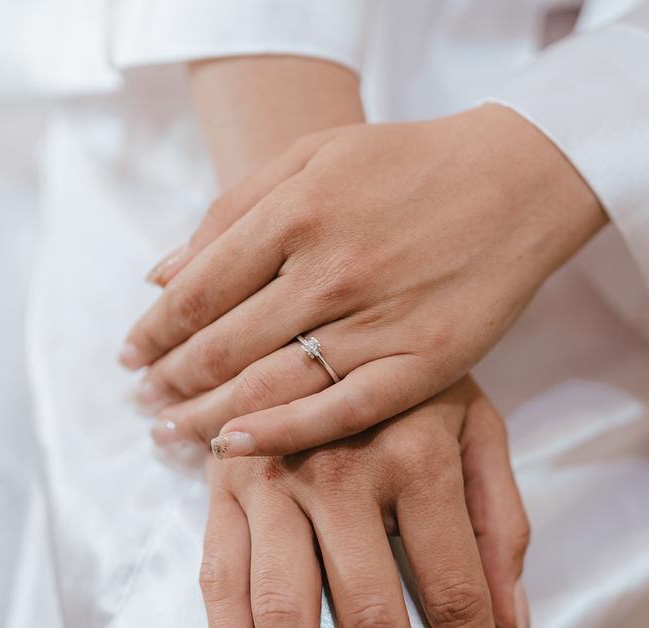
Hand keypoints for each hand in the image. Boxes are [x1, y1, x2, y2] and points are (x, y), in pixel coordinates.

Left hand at [125, 105, 606, 456]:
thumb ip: (231, 212)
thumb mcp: (310, 158)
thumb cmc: (405, 165)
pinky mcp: (425, 362)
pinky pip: (340, 412)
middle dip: (170, 380)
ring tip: (168, 433)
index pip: (198, 290)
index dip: (154, 330)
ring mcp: (380, 322)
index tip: (130, 354)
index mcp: (297, 213)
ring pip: (270, 386)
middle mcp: (331, 271)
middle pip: (222, 346)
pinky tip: (234, 447)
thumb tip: (162, 275)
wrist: (518, 178)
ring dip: (205, 416)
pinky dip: (282, 435)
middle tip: (143, 401)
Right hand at [200, 376, 529, 627]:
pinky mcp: (221, 489)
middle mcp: (339, 470)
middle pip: (370, 614)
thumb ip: (500, 517)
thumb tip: (516, 623)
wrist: (310, 298)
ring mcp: (271, 481)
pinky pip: (219, 578)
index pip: (456, 586)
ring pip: (285, 611)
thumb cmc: (408, 370)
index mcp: (416, 450)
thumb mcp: (477, 419)